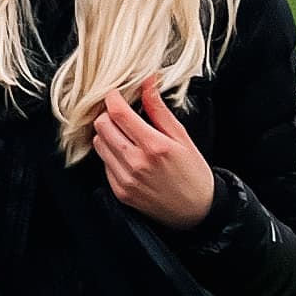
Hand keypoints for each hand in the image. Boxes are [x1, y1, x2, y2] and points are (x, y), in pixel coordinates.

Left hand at [92, 80, 215, 227]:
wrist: (196, 212)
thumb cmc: (193, 173)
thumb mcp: (182, 137)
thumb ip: (159, 109)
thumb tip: (147, 83)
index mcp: (154, 146)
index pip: (117, 113)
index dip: (112, 97)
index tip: (116, 93)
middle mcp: (136, 163)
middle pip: (102, 125)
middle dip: (109, 114)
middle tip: (122, 113)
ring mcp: (125, 179)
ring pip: (98, 143)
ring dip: (107, 133)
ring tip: (125, 133)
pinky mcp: (120, 191)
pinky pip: (104, 163)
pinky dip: (111, 153)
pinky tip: (127, 153)